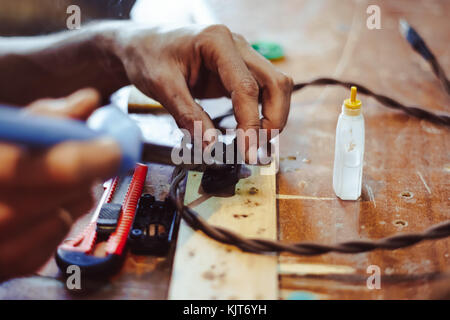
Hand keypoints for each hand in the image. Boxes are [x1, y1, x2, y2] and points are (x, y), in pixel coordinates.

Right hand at [0, 88, 120, 280]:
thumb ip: (43, 116)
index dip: (97, 156)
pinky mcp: (12, 265)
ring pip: (70, 214)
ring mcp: (3, 246)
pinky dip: (53, 220)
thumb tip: (88, 102)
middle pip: (74, 192)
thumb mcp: (1, 131)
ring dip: (68, 197)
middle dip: (86, 170)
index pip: (62, 167)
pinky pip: (57, 237)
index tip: (114, 147)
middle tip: (80, 156)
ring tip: (40, 184)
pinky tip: (31, 209)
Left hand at [111, 24, 292, 155]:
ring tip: (256, 144)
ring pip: (275, 86)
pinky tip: (251, 132)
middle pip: (275, 83)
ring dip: (273, 117)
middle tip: (259, 150)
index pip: (246, 86)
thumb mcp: (161, 86)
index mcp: (216, 41)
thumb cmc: (148, 57)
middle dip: (274, 119)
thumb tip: (211, 146)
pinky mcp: (238, 70)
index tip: (247, 151)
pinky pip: (262, 91)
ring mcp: (241, 56)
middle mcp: (236, 45)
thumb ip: (188, 115)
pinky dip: (262, 113)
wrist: (142, 44)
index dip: (250, 122)